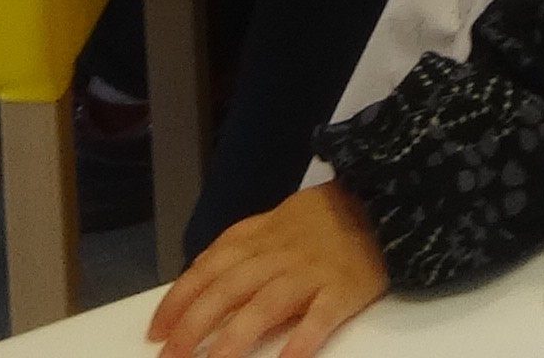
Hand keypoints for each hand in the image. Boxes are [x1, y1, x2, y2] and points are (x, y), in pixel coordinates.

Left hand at [151, 183, 389, 357]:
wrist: (387, 201)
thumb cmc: (326, 218)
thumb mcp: (277, 220)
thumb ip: (241, 248)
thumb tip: (197, 279)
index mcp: (260, 237)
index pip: (209, 267)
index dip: (178, 300)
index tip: (156, 332)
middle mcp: (280, 255)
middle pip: (229, 289)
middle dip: (194, 326)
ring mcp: (312, 273)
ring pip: (265, 306)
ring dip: (234, 339)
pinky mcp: (345, 290)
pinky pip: (319, 318)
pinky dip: (301, 341)